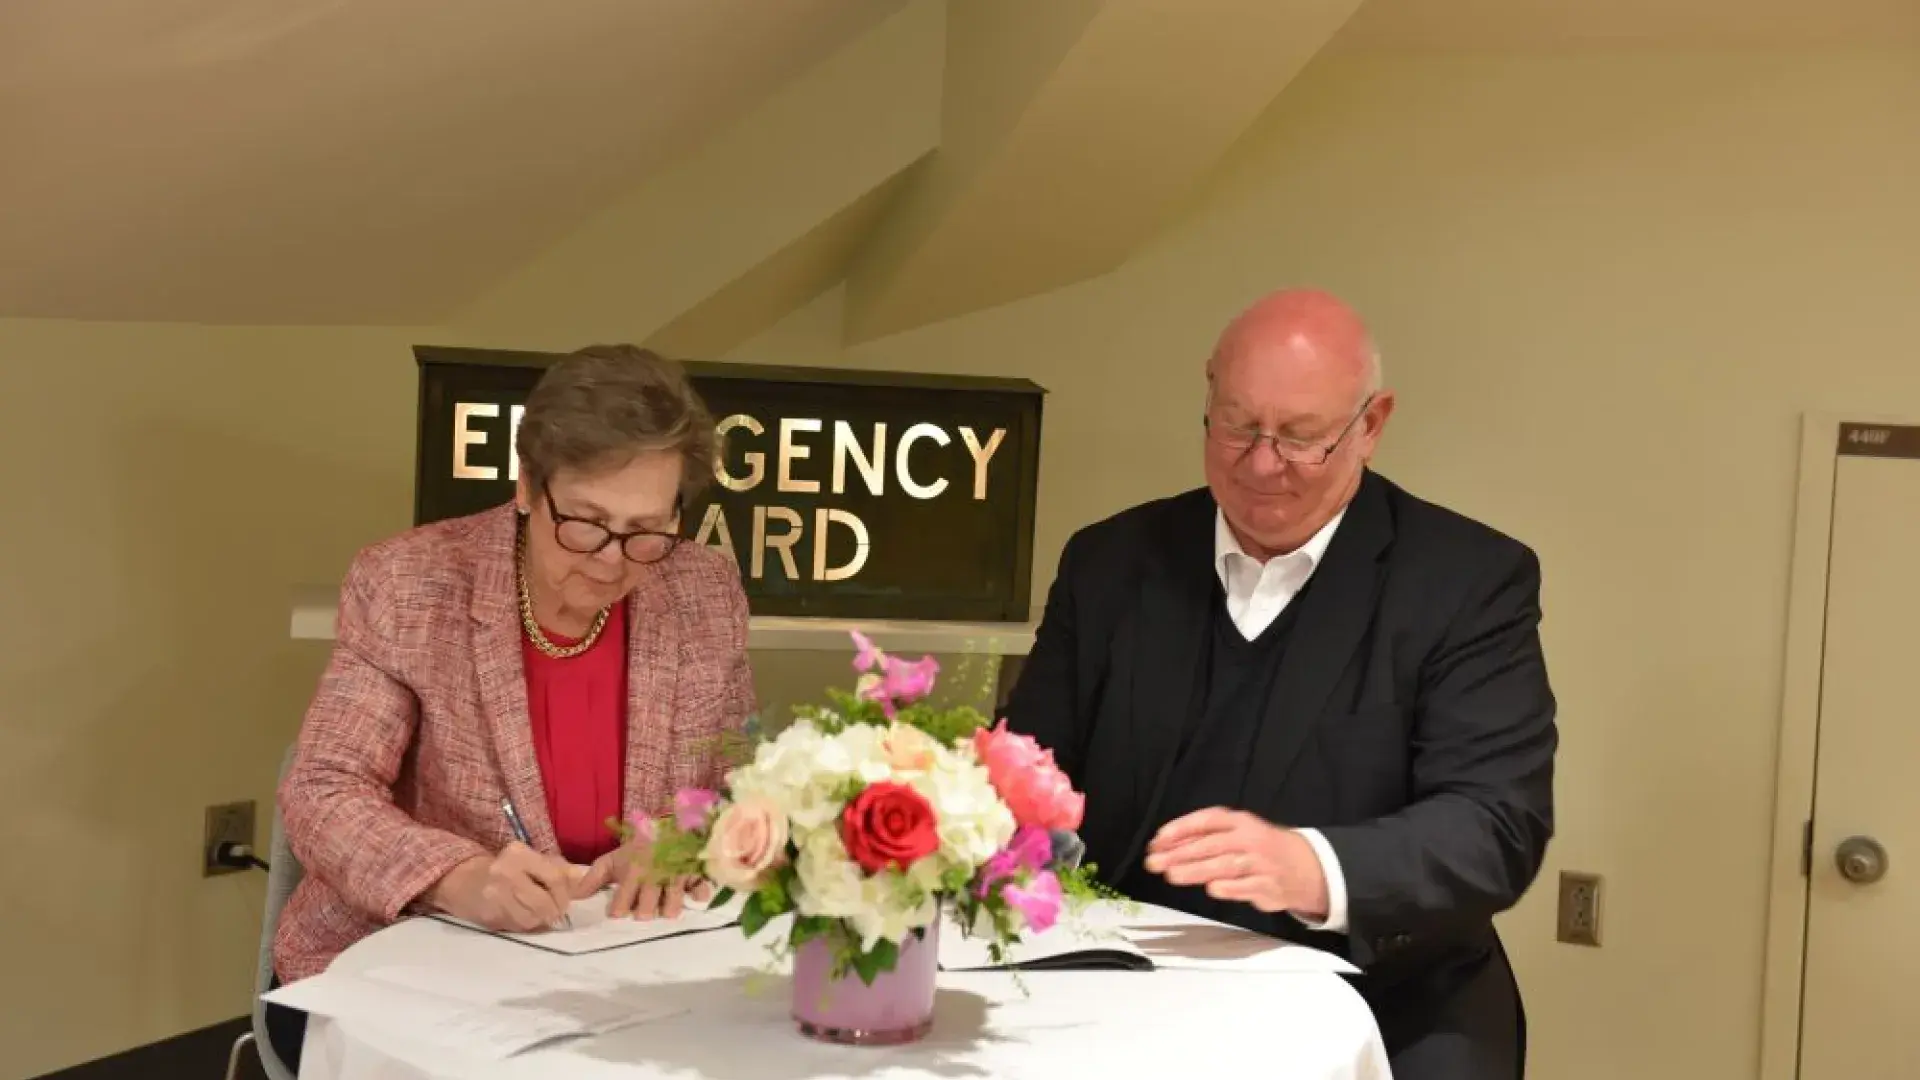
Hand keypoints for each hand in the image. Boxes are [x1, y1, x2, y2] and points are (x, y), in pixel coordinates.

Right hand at [426, 842, 586, 931]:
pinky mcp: (488, 913)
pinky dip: (526, 925)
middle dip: (555, 911)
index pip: (555, 877)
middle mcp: (505, 870)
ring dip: (541, 920)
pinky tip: (521, 917)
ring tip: (537, 914)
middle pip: (545, 901)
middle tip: (555, 913)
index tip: (566, 902)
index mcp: (519, 853)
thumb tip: (585, 880)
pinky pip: (518, 926)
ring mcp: (494, 893)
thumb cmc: (505, 871)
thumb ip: (559, 868)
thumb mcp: (531, 861)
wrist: (462, 881)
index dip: (565, 894)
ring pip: (533, 917)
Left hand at [573, 842, 712, 919]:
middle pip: (649, 899)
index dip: (620, 907)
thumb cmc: (636, 850)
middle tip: (643, 916)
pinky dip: (700, 891)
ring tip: (666, 913)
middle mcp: (653, 874)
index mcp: (632, 871)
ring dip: (670, 906)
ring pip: (674, 894)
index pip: (624, 896)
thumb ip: (593, 879)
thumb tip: (574, 898)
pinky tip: (697, 897)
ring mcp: (675, 873)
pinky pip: (700, 883)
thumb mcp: (612, 861)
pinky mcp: (694, 872)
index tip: (617, 914)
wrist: (665, 827)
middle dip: (645, 909)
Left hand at [1142, 807, 1328, 917]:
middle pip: (1211, 845)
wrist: (1306, 866)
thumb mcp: (1237, 834)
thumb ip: (1204, 839)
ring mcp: (1261, 863)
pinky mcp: (1269, 886)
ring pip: (1225, 865)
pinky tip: (1211, 889)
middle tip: (1155, 863)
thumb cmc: (1260, 849)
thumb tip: (1164, 846)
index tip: (1157, 841)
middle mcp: (1250, 839)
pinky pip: (1246, 886)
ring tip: (1172, 876)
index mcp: (1240, 821)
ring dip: (1197, 870)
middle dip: (1180, 854)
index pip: (1206, 820)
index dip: (1180, 829)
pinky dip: (1228, 888)